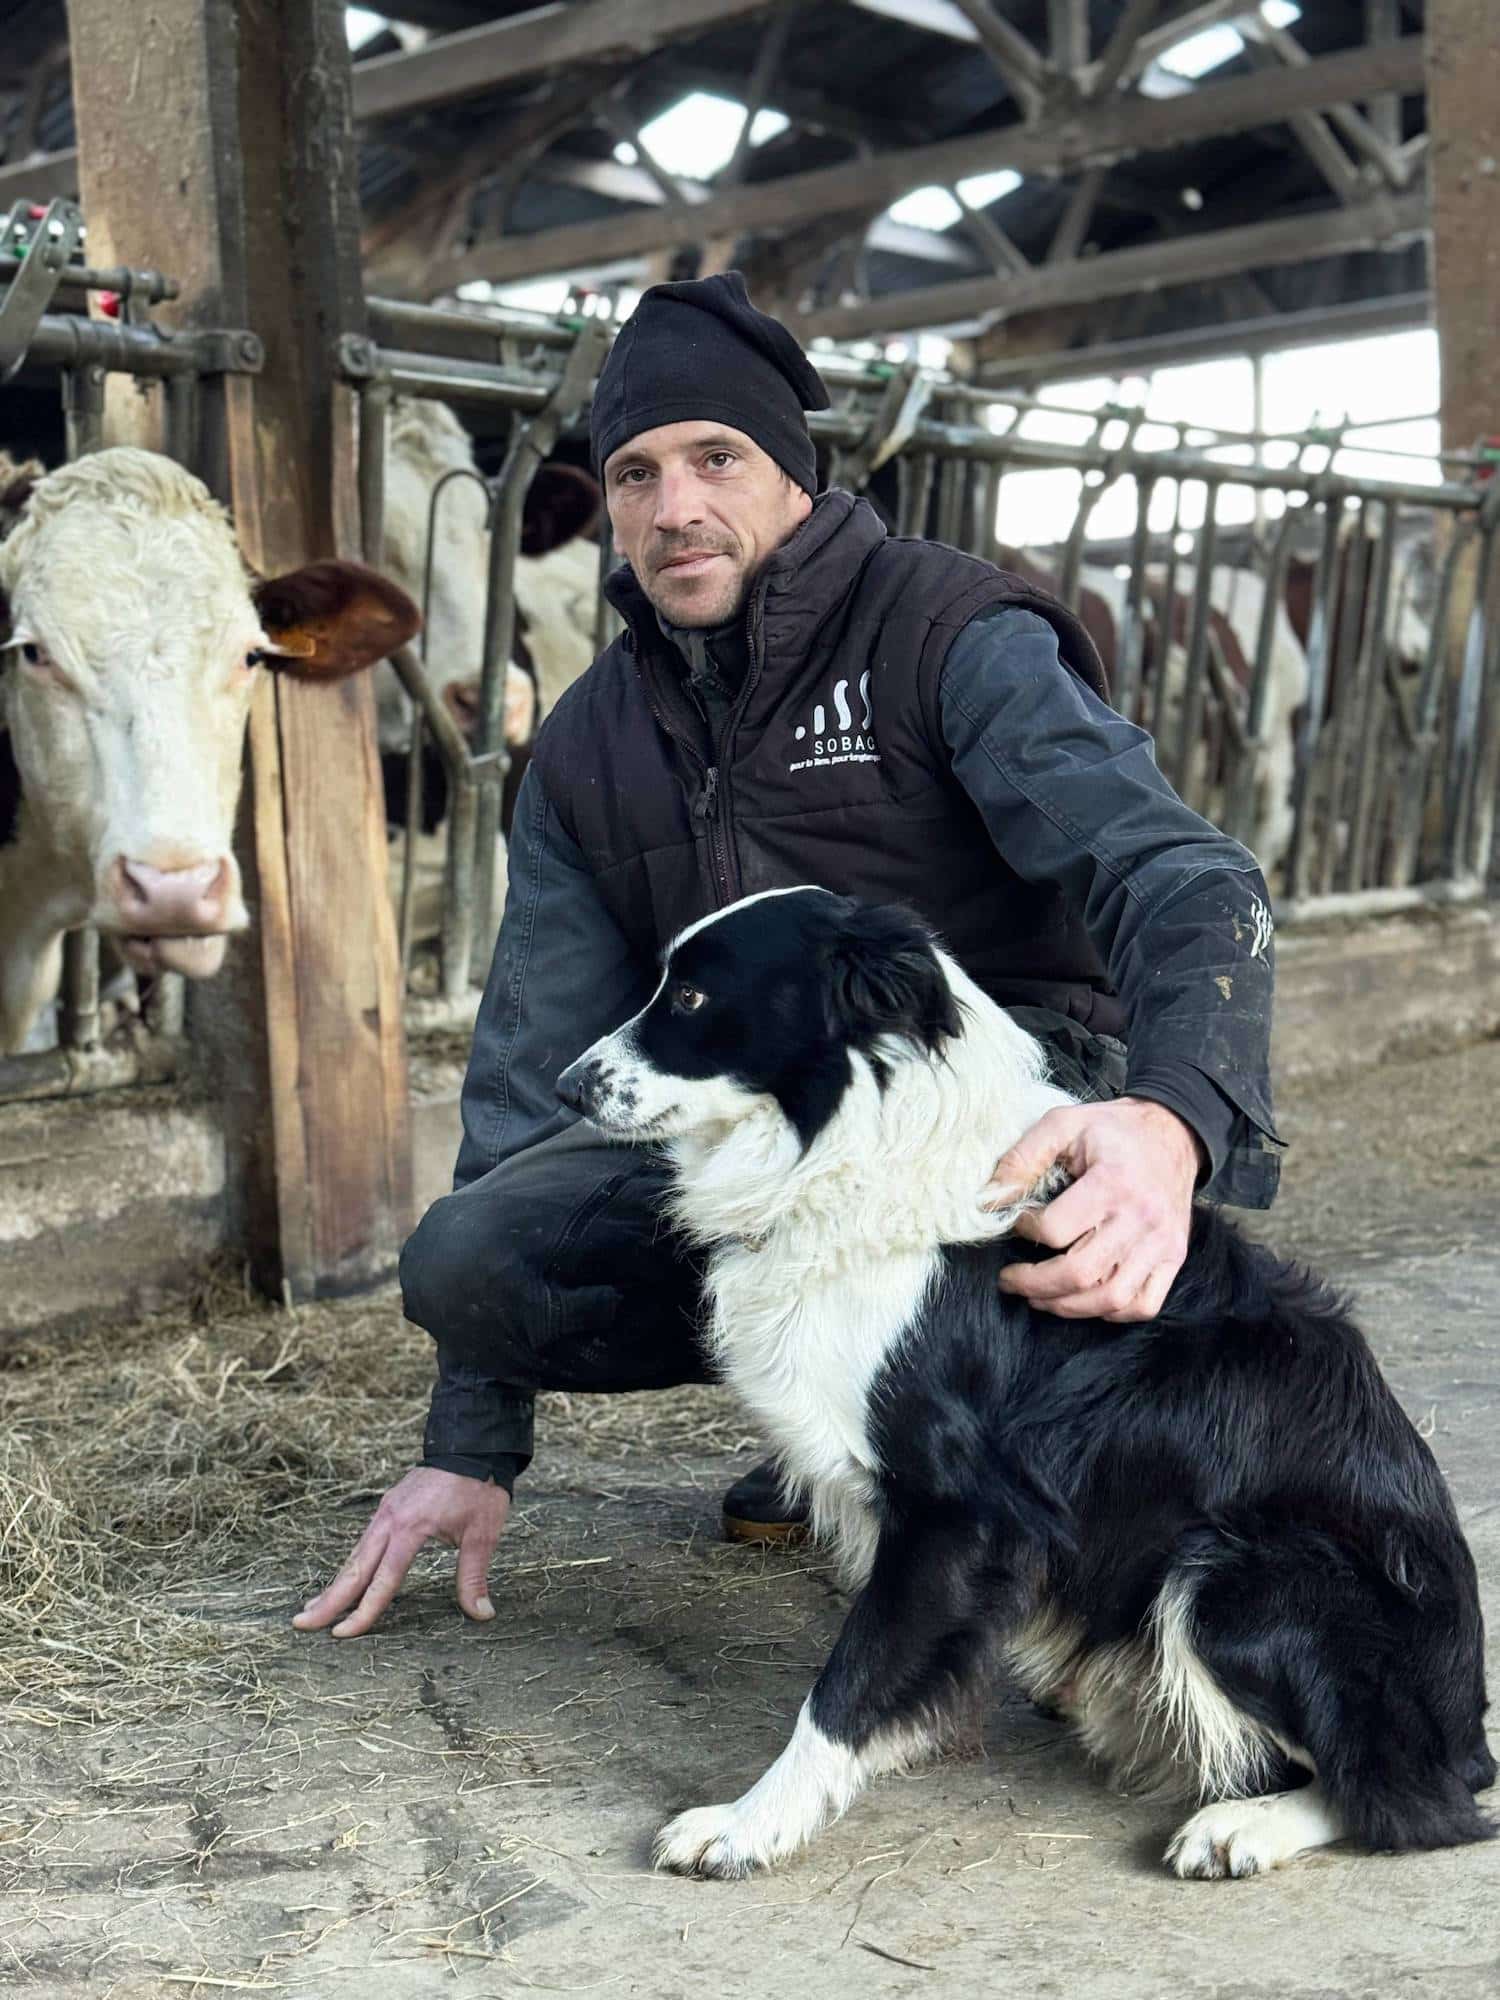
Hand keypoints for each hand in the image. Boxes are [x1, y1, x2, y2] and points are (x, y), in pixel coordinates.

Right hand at [293, 1466, 509, 1637]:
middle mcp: (390, 1521)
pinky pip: (364, 1542)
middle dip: (328, 1600)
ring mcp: (386, 1512)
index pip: (382, 1581)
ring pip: (355, 1554)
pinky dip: (350, 1564)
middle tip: (300, 1624)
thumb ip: (474, 1575)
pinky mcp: (388, 1506)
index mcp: (410, 1529)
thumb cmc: (479, 1489)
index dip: (363, 1611)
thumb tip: (483, 1613)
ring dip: (334, 1583)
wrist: (472, 1444)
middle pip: (354, 1569)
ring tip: (312, 1607)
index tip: (342, 1634)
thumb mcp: (482, 1534)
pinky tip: (344, 1578)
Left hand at [985, 1097, 1202, 1321]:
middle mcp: (1141, 1219)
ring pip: (1111, 1299)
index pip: (1055, 1230)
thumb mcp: (1064, 1123)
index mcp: (1112, 1183)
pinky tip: (1085, 1299)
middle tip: (1010, 1280)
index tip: (1016, 1222)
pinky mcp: (1174, 1257)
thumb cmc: (1115, 1129)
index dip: (1025, 1230)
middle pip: (1080, 1274)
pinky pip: (1144, 1304)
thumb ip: (1023, 1158)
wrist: (1175, 1131)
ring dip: (1067, 1306)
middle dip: (1034, 1284)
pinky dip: (1112, 1312)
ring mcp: (1162, 1243)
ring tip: (1039, 1298)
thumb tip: (991, 1199)